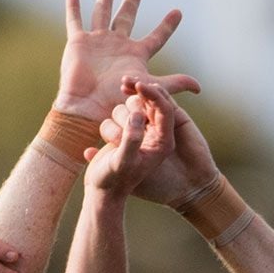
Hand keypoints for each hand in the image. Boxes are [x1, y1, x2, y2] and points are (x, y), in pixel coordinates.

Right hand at [55, 0, 199, 121]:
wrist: (88, 108)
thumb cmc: (117, 102)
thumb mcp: (150, 89)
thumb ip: (173, 84)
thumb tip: (199, 87)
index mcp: (136, 55)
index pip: (156, 37)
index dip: (167, 25)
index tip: (178, 12)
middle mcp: (117, 45)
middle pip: (126, 18)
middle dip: (131, 3)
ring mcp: (97, 42)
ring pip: (102, 13)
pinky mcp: (78, 43)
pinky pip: (75, 21)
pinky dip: (73, 7)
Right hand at [85, 80, 175, 195]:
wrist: (102, 193)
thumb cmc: (114, 181)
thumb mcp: (123, 162)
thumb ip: (131, 139)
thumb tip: (136, 115)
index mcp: (163, 142)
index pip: (164, 108)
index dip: (152, 94)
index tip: (139, 83)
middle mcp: (153, 135)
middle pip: (147, 104)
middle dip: (134, 102)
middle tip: (124, 95)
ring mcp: (138, 133)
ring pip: (129, 108)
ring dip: (118, 119)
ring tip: (115, 143)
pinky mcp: (124, 132)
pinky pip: (116, 115)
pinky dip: (110, 125)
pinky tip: (109, 144)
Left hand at [98, 75, 220, 205]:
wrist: (188, 191)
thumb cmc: (157, 187)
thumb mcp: (124, 170)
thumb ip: (105, 161)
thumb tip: (85, 152)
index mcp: (135, 139)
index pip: (123, 117)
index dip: (117, 107)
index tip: (109, 99)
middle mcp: (149, 129)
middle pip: (136, 104)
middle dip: (131, 91)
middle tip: (124, 82)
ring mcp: (165, 124)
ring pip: (151, 100)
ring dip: (144, 88)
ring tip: (133, 81)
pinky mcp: (180, 121)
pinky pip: (167, 103)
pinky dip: (158, 94)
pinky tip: (149, 88)